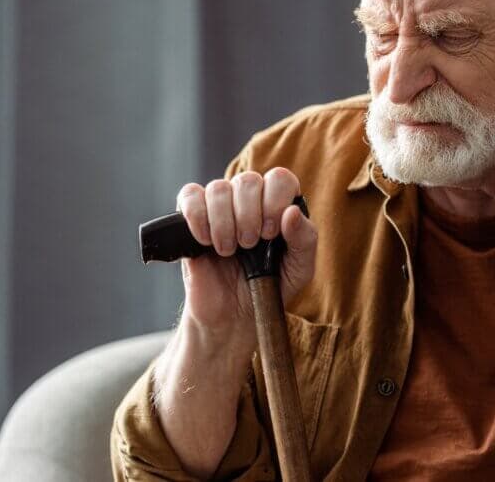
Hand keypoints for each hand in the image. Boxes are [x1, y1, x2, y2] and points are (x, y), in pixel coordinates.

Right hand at [174, 168, 317, 344]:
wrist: (234, 316)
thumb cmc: (270, 288)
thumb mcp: (300, 268)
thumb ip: (304, 239)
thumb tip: (292, 212)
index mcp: (278, 205)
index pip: (280, 178)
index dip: (274, 201)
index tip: (270, 233)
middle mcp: (249, 201)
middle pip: (247, 180)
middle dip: (249, 216)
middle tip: (249, 245)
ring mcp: (219, 207)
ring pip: (218, 188)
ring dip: (224, 223)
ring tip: (228, 250)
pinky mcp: (191, 218)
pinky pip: (189, 195)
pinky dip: (198, 217)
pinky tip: (206, 241)